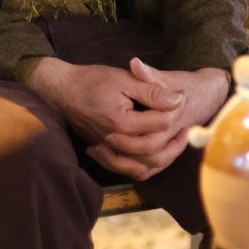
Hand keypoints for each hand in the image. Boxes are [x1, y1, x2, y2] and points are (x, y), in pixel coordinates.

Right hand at [24, 58, 187, 180]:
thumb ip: (152, 90)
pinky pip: (126, 169)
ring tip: (175, 145)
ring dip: (162, 159)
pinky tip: (153, 156)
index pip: (157, 124)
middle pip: (153, 152)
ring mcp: (107, 149)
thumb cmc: (92, 80)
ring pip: (141, 167)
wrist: (61, 89)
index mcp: (120, 122)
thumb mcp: (124, 79)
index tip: (183, 100)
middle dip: (174, 142)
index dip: (173, 112)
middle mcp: (113, 140)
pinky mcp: (102, 152)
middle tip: (188, 129)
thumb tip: (179, 99)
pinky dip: (142, 167)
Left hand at [89, 59, 229, 178]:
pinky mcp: (165, 150)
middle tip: (98, 144)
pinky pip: (148, 168)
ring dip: (122, 164)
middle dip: (119, 155)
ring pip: (146, 169)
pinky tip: (108, 154)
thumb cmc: (187, 85)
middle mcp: (171, 137)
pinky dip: (129, 166)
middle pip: (146, 159)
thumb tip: (135, 64)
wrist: (207, 94)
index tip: (106, 131)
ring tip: (97, 151)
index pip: (148, 140)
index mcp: (172, 121)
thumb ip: (150, 76)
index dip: (124, 138)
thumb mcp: (168, 78)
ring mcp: (169, 146)